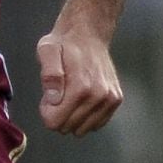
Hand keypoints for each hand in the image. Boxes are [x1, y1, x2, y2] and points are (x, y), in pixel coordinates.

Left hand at [36, 19, 122, 135]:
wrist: (89, 34)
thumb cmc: (64, 44)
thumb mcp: (47, 51)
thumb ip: (50, 75)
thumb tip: (54, 100)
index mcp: (80, 87)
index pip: (55, 122)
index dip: (46, 111)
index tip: (48, 97)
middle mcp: (99, 96)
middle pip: (68, 127)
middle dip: (58, 114)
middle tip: (58, 93)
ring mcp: (110, 99)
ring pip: (83, 128)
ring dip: (73, 116)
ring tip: (70, 95)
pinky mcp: (116, 99)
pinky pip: (98, 123)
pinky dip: (86, 116)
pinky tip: (81, 100)